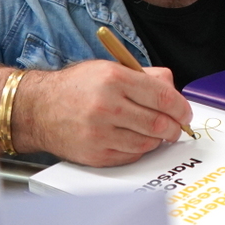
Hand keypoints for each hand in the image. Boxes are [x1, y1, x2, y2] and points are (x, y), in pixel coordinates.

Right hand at [16, 60, 192, 166]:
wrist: (38, 109)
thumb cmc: (76, 87)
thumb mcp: (110, 68)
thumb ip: (146, 76)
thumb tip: (174, 91)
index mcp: (114, 79)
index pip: (162, 97)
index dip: (181, 107)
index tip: (185, 113)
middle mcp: (106, 106)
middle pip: (158, 123)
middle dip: (175, 128)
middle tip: (177, 127)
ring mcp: (100, 133)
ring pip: (148, 143)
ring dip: (158, 139)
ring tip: (155, 132)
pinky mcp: (95, 154)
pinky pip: (131, 156)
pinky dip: (139, 149)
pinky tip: (134, 139)